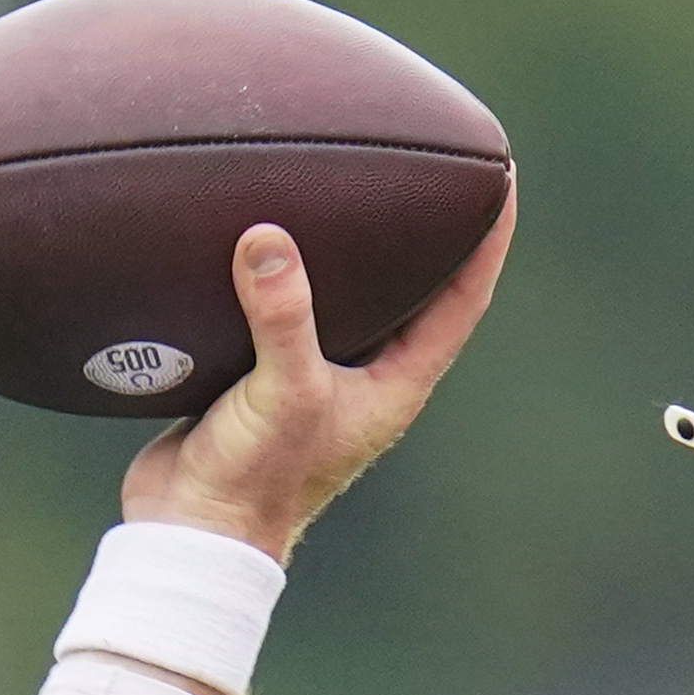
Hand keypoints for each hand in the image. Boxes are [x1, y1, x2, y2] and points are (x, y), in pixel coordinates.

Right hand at [121, 186, 517, 565]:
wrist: (191, 532)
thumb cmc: (255, 481)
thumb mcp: (281, 392)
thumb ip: (282, 316)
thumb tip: (268, 239)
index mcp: (396, 385)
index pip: (463, 299)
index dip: (489, 238)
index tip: (502, 176)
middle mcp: (367, 379)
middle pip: (416, 290)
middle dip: (428, 230)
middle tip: (437, 163)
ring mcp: (316, 378)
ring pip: (350, 297)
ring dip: (355, 249)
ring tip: (357, 183)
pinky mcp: (265, 375)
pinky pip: (288, 308)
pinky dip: (288, 270)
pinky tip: (270, 231)